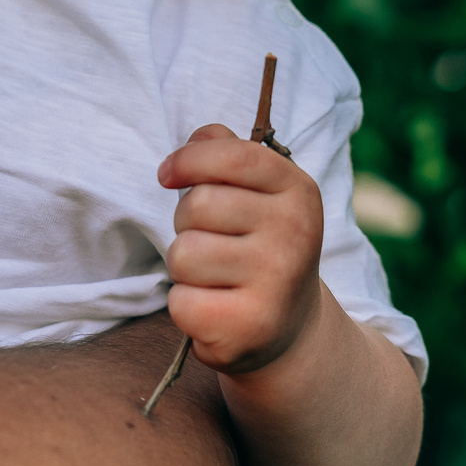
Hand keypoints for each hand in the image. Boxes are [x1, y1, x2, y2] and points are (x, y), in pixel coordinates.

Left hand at [156, 123, 323, 373]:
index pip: (234, 156)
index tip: (167, 174)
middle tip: (212, 242)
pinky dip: (186, 307)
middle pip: (197, 206)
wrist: (292, 327)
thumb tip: (198, 138)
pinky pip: (181, 302)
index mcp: (298, 192)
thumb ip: (228, 155)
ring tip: (215, 278)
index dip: (189, 160)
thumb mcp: (261, 193)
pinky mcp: (250, 326)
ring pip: (183, 254)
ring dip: (185, 269)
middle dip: (186, 223)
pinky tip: (215, 310)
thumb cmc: (261, 246)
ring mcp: (276, 282)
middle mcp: (294, 234)